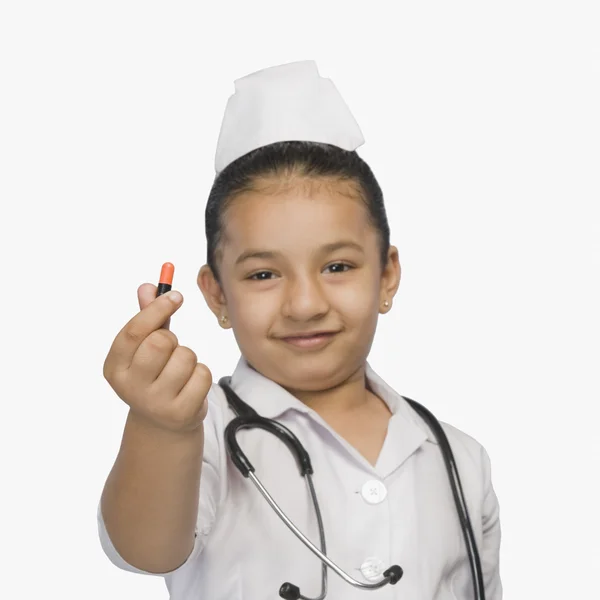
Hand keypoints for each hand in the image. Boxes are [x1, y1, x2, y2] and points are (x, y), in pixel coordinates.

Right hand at [103, 284, 211, 432]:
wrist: (163, 423)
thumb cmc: (154, 374)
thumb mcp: (145, 348)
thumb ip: (147, 318)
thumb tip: (148, 286)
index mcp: (115, 368)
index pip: (134, 331)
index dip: (157, 309)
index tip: (176, 295)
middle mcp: (130, 388)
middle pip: (161, 342)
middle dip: (172, 338)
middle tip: (171, 348)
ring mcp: (155, 403)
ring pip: (186, 356)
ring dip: (189, 357)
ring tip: (179, 371)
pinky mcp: (181, 412)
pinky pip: (203, 374)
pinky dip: (201, 374)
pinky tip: (190, 385)